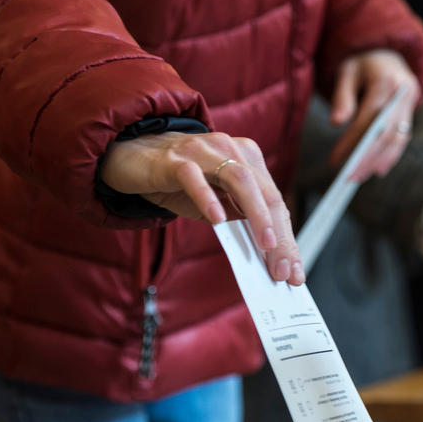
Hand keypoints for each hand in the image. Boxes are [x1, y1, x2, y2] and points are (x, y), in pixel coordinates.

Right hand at [100, 131, 303, 284]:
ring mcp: (204, 151)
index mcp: (246, 159)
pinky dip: (208, 198)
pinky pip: (195, 178)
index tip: (293, 271)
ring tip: (265, 246)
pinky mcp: (175, 159)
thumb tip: (265, 252)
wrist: (129, 157)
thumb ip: (238, 218)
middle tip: (282, 269)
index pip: (274, 201)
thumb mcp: (213, 203)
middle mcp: (230, 150)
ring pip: (241, 180)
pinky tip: (218, 219)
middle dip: (278, 235)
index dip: (286, 237)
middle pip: (265, 193)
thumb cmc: (175, 182)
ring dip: (257, 216)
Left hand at [329, 49, 419, 179]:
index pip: (368, 119)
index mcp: (386, 82)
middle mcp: (403, 94)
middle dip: (367, 158)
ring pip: (398, 138)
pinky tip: (378, 169)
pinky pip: (403, 137)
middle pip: (386, 133)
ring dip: (380, 161)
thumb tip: (335, 123)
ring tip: (361, 177)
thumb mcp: (346, 72)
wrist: (386, 53)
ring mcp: (410, 104)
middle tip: (349, 177)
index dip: (352, 142)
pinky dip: (391, 155)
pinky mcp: (411, 113)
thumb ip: (342, 97)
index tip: (336, 161)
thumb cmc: (361, 64)